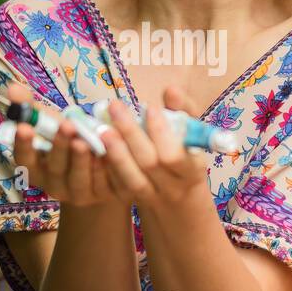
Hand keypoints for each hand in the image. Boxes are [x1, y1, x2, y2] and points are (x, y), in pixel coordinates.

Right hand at [5, 82, 116, 208]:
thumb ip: (32, 108)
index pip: (24, 159)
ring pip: (78, 178)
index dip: (23, 145)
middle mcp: (54, 184)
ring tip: (84, 139)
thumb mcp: (51, 124)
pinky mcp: (101, 194)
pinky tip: (109, 149)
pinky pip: (103, 182)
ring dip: (81, 158)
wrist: (99, 167)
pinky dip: (105, 166)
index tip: (24, 127)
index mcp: (36, 167)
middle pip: (54, 168)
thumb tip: (12, 88)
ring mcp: (77, 193)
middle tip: (66, 126)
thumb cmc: (68, 140)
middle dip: (59, 146)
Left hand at [99, 86, 210, 210]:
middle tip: (116, 106)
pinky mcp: (133, 200)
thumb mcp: (193, 134)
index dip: (161, 133)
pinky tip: (97, 145)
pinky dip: (107, 166)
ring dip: (116, 152)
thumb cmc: (187, 156)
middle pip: (149, 163)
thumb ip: (183, 110)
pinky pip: (118, 185)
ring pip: (132, 178)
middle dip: (131, 133)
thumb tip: (171, 90)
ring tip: (102, 128)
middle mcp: (172, 187)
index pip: (174, 155)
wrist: (180, 198)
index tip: (149, 107)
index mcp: (192, 170)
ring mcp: (152, 197)